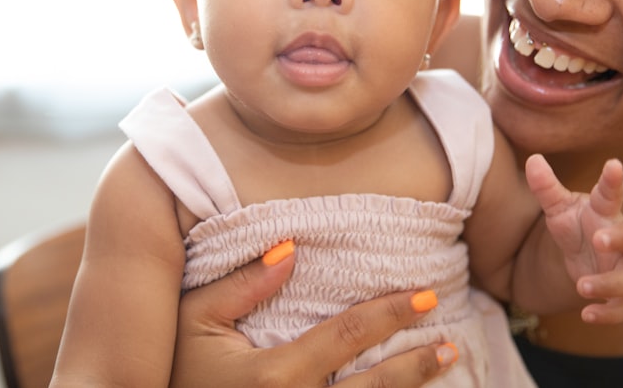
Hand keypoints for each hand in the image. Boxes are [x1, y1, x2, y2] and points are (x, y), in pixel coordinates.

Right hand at [171, 244, 456, 386]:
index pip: (347, 336)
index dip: (390, 314)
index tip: (424, 295)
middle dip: (415, 363)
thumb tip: (290, 248)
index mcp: (273, 375)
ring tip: (442, 367)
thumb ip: (238, 286)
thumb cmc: (173, 373)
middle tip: (449, 342)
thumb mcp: (191, 322)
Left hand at [525, 155, 622, 323]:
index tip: (613, 164)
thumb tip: (533, 159)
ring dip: (611, 283)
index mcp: (605, 212)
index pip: (612, 194)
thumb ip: (545, 187)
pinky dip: (609, 314)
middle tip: (599, 240)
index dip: (614, 180)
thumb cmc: (575, 225)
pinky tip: (586, 315)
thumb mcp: (556, 207)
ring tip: (582, 286)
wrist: (581, 257)